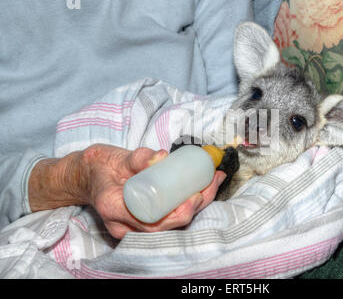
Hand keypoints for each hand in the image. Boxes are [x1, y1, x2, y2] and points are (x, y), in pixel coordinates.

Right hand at [28, 144, 225, 238]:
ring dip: (197, 204)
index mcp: (113, 209)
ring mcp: (132, 226)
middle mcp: (123, 225)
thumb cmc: (101, 165)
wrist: (87, 174)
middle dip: (196, 205)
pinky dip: (188, 204)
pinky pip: (169, 218)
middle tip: (212, 182)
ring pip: (172, 223)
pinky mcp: (141, 221)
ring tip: (214, 181)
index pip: (153, 223)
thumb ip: (139, 158)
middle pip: (168, 225)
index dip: (178, 213)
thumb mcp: (117, 157)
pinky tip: (203, 187)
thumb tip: (162, 157)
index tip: (195, 194)